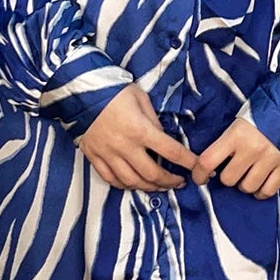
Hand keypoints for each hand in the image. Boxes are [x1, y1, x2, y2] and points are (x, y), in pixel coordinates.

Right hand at [76, 83, 203, 191]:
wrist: (80, 92)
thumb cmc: (114, 91)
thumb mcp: (140, 98)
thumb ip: (153, 120)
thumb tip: (162, 136)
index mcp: (140, 129)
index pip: (170, 150)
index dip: (188, 162)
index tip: (198, 168)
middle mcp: (125, 146)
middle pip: (152, 173)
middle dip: (169, 181)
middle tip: (179, 182)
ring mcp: (108, 154)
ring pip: (132, 181)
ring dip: (149, 187)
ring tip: (160, 186)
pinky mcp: (94, 157)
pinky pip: (111, 179)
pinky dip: (125, 185)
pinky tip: (135, 184)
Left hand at [191, 118, 279, 198]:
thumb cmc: (259, 117)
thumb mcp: (237, 124)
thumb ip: (224, 143)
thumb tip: (207, 166)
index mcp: (235, 135)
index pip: (208, 161)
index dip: (199, 174)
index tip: (200, 178)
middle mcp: (252, 149)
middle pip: (228, 179)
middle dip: (228, 177)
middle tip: (233, 169)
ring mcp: (269, 159)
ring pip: (247, 187)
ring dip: (245, 185)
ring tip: (248, 174)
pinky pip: (268, 191)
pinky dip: (262, 192)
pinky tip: (260, 184)